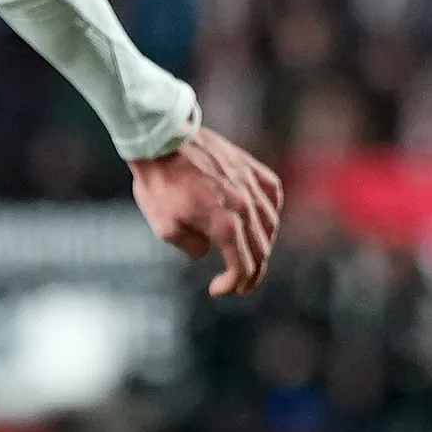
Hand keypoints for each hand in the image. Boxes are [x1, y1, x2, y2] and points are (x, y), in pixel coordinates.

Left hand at [128, 123, 282, 296]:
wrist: (162, 141)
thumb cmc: (159, 184)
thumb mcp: (165, 227)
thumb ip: (191, 246)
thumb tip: (207, 250)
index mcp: (225, 225)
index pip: (242, 266)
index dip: (234, 284)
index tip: (218, 290)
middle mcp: (245, 207)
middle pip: (260, 250)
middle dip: (252, 273)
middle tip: (241, 286)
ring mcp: (251, 185)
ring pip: (270, 225)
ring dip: (263, 246)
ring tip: (251, 257)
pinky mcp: (250, 168)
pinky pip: (272, 195)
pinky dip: (270, 212)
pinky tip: (262, 219)